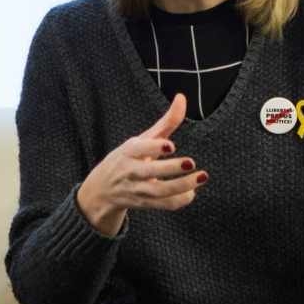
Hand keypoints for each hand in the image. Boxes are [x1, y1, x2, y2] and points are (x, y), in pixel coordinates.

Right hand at [76, 93, 205, 235]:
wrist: (101, 190)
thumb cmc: (128, 158)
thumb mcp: (142, 139)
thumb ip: (166, 122)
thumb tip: (183, 97)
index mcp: (128, 152)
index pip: (138, 149)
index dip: (153, 147)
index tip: (170, 145)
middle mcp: (130, 171)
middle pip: (149, 171)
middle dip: (170, 168)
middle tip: (191, 163)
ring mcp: (136, 189)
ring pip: (158, 191)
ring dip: (181, 186)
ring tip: (202, 177)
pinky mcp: (144, 204)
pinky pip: (163, 205)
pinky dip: (179, 201)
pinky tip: (192, 191)